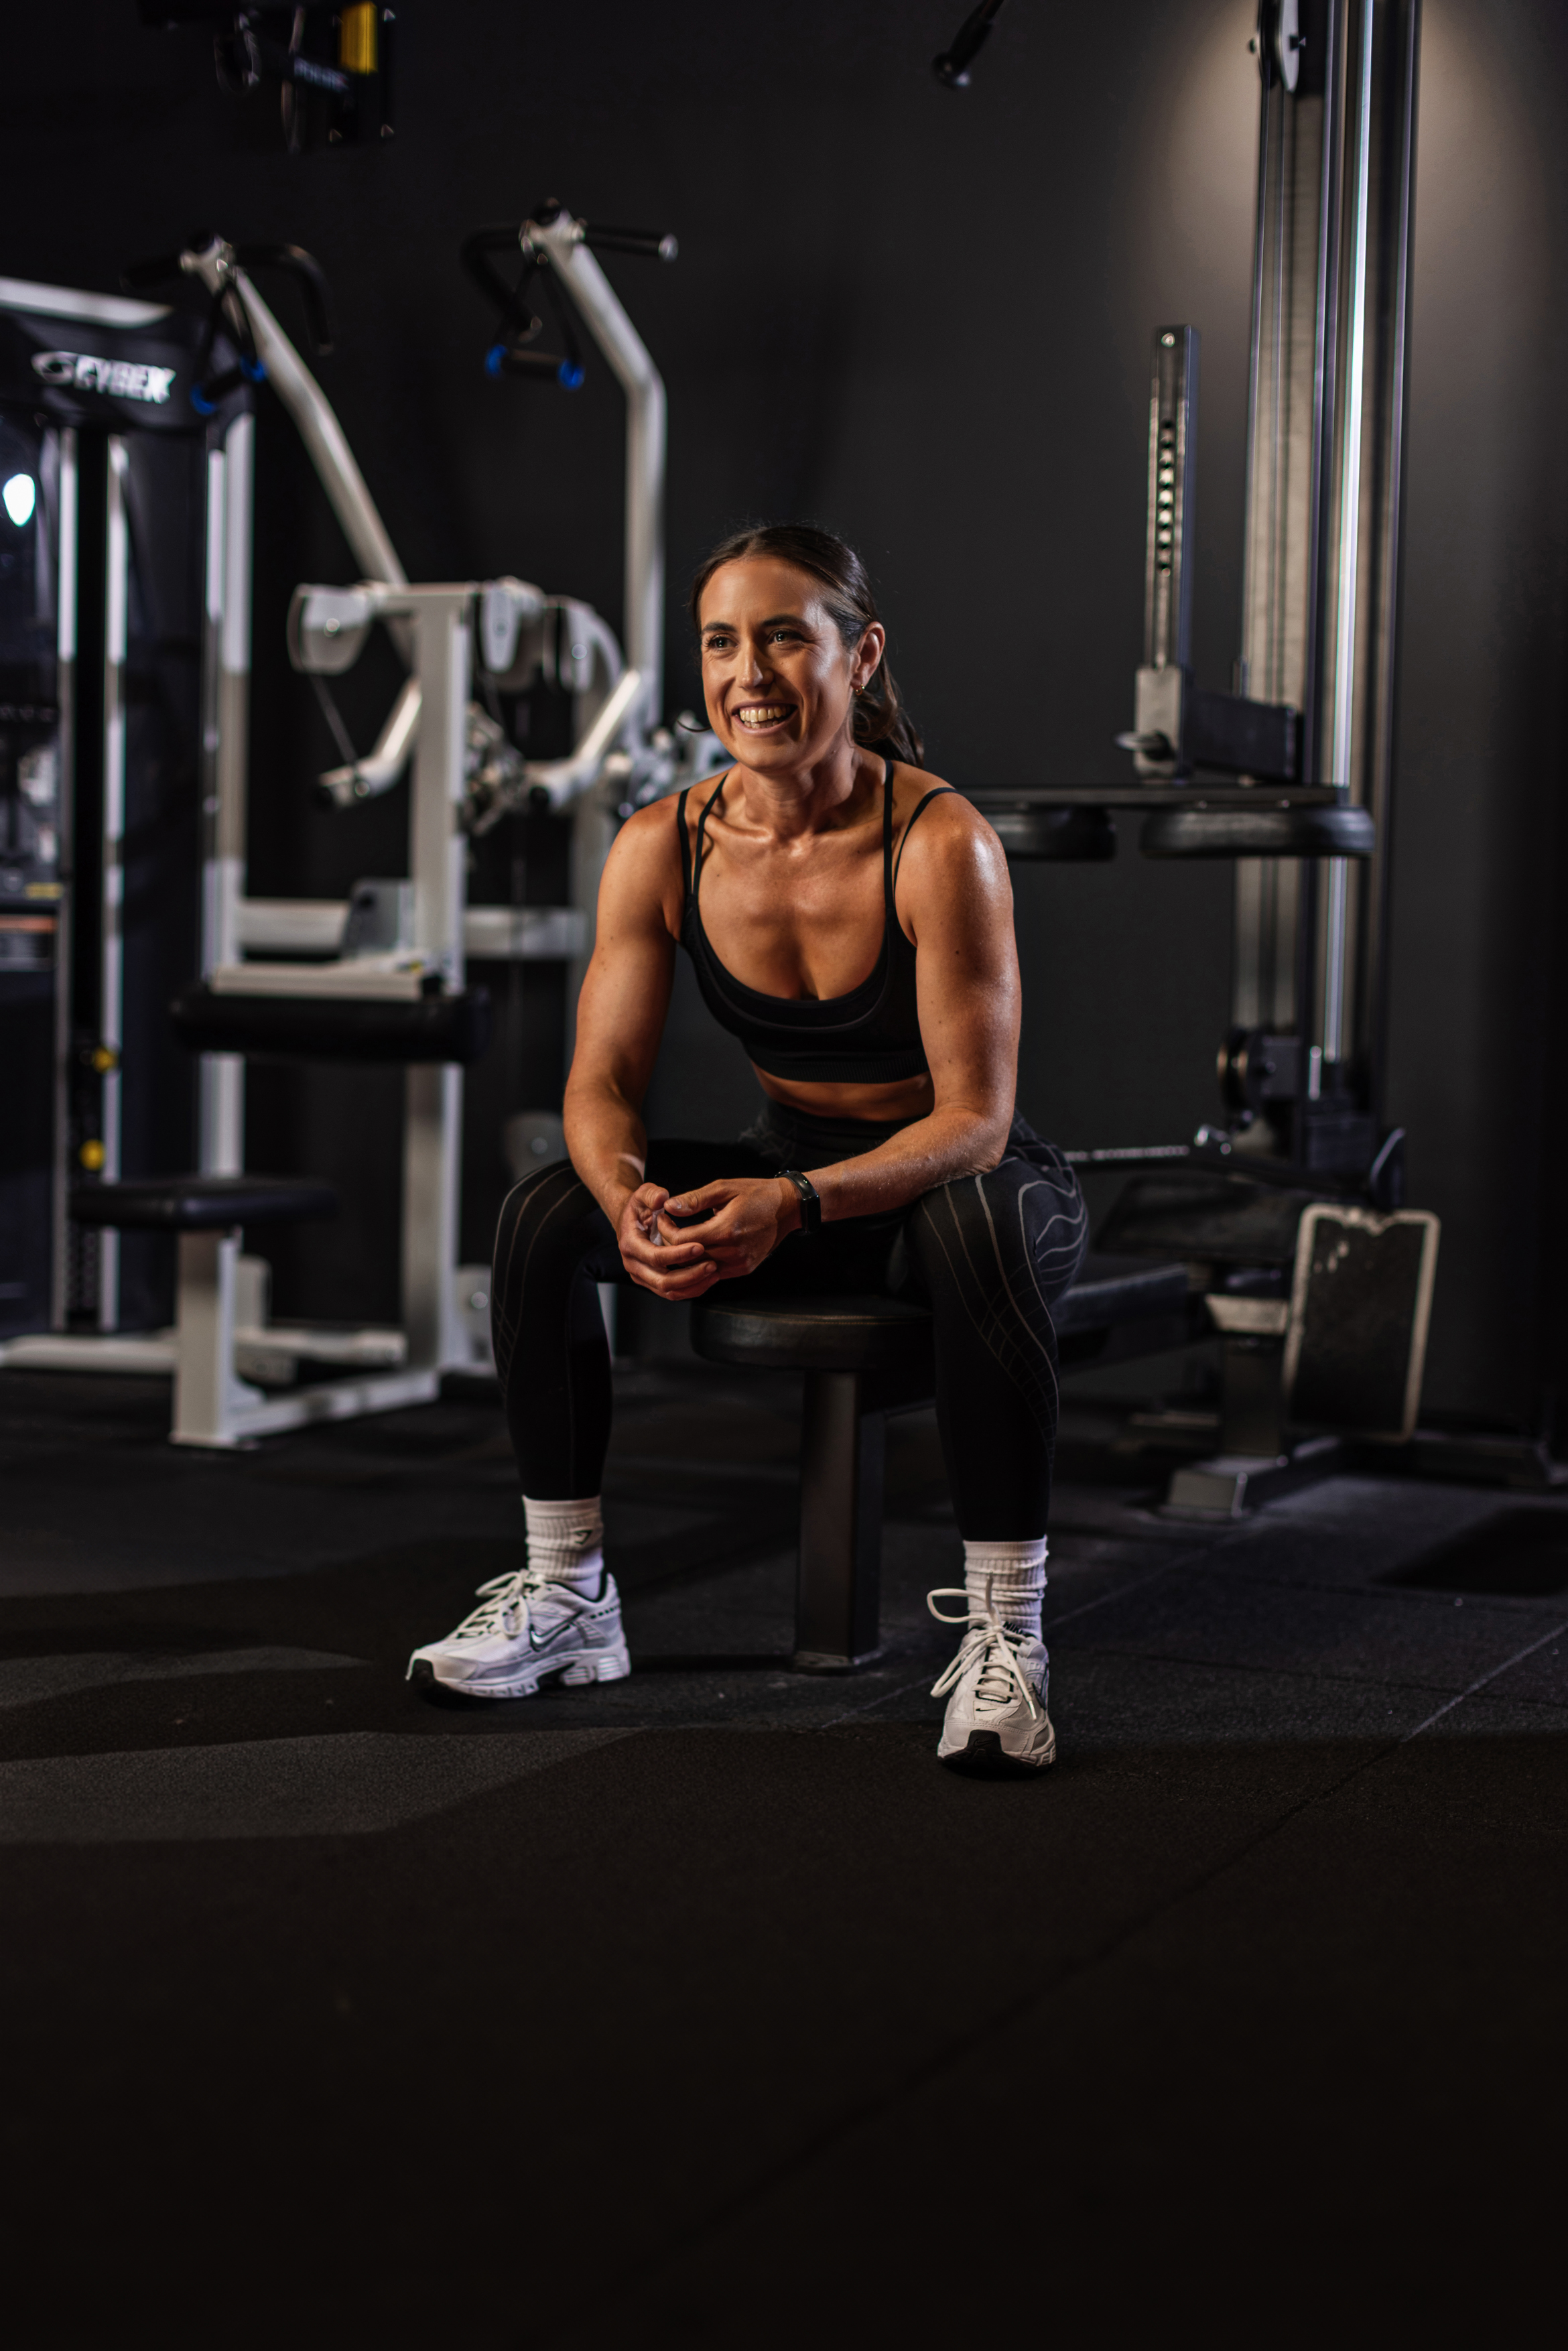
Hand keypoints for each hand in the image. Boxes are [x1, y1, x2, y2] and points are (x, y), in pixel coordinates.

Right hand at [611, 1180, 738, 1300]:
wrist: (631, 1221)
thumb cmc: (640, 1206)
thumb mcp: (644, 1194)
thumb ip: (652, 1193)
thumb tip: (663, 1198)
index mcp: (630, 1245)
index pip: (655, 1257)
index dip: (678, 1254)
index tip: (700, 1246)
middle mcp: (633, 1265)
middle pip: (663, 1281)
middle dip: (690, 1275)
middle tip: (713, 1264)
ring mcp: (642, 1277)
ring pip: (670, 1292)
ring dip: (694, 1284)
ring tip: (715, 1271)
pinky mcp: (652, 1283)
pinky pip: (674, 1293)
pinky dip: (692, 1288)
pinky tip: (709, 1277)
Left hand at [658, 1175, 800, 1282]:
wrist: (789, 1208)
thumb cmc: (755, 1193)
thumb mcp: (724, 1188)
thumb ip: (695, 1199)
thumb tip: (669, 1207)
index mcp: (727, 1230)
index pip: (683, 1240)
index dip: (666, 1230)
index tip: (662, 1218)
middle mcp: (733, 1252)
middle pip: (688, 1258)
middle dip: (671, 1244)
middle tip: (665, 1229)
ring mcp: (739, 1264)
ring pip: (699, 1270)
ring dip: (684, 1257)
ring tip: (677, 1240)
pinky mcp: (743, 1269)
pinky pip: (713, 1274)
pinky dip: (700, 1265)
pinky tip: (693, 1251)